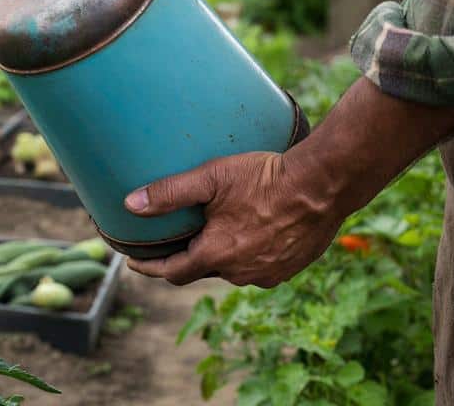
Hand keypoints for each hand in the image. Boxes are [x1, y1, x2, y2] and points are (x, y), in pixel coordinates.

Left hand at [122, 151, 343, 287]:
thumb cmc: (265, 179)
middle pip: (202, 269)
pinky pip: (258, 266)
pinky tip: (246, 235)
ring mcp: (268, 273)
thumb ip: (169, 193)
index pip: (173, 272)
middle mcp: (241, 272)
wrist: (322, 185)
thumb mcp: (211, 179)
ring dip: (219, 255)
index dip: (150, 268)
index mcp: (218, 255)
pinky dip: (246, 254)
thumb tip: (130, 204)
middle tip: (174, 241)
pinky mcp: (290, 268)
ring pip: (232, 269)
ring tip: (212, 233)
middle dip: (187, 257)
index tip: (134, 263)